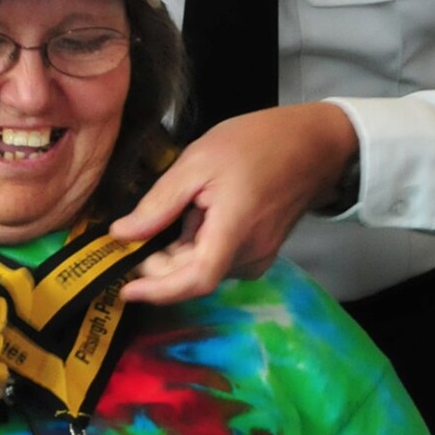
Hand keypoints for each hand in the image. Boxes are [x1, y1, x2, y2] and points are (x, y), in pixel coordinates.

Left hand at [113, 103, 358, 304]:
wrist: (313, 144)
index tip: (127, 289)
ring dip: (179, 251)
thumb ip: (159, 203)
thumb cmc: (257, 144)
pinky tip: (197, 217)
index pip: (195, 280)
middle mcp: (249, 255)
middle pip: (194, 276)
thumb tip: (122, 234)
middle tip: (140, 231)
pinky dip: (197, 247)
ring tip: (179, 210)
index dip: (159, 291)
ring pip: (204, 268)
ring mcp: (258, 257)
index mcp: (234, 231)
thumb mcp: (198, 162)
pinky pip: (219, 259)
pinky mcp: (261, 253)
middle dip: (161, 263)